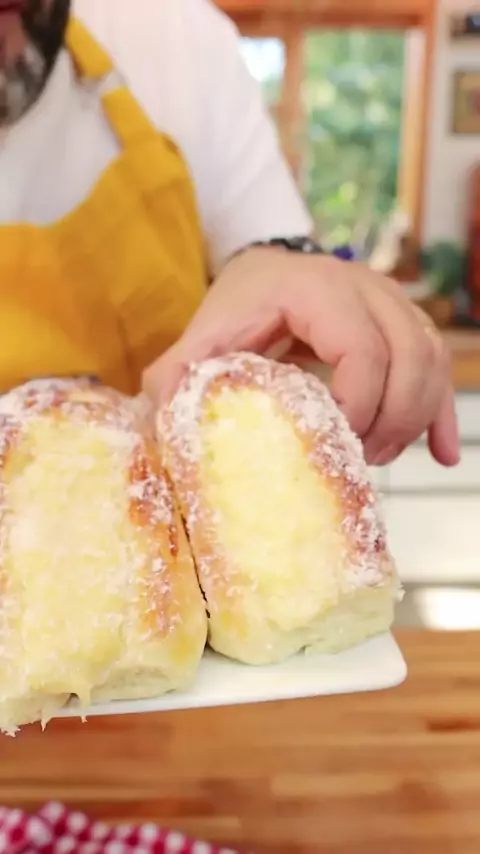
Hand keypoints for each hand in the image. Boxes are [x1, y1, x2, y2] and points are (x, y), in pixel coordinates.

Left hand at [144, 247, 458, 466]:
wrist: (269, 270)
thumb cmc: (238, 304)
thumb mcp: (205, 332)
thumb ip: (179, 371)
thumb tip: (158, 419)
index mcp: (316, 289)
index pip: (360, 349)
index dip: (357, 404)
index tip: (334, 444)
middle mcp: (366, 289)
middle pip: (409, 357)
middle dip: (391, 420)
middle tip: (359, 459)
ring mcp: (392, 304)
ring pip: (430, 360)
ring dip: (415, 418)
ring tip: (379, 458)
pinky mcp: (406, 325)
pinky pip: (438, 365)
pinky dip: (440, 413)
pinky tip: (442, 453)